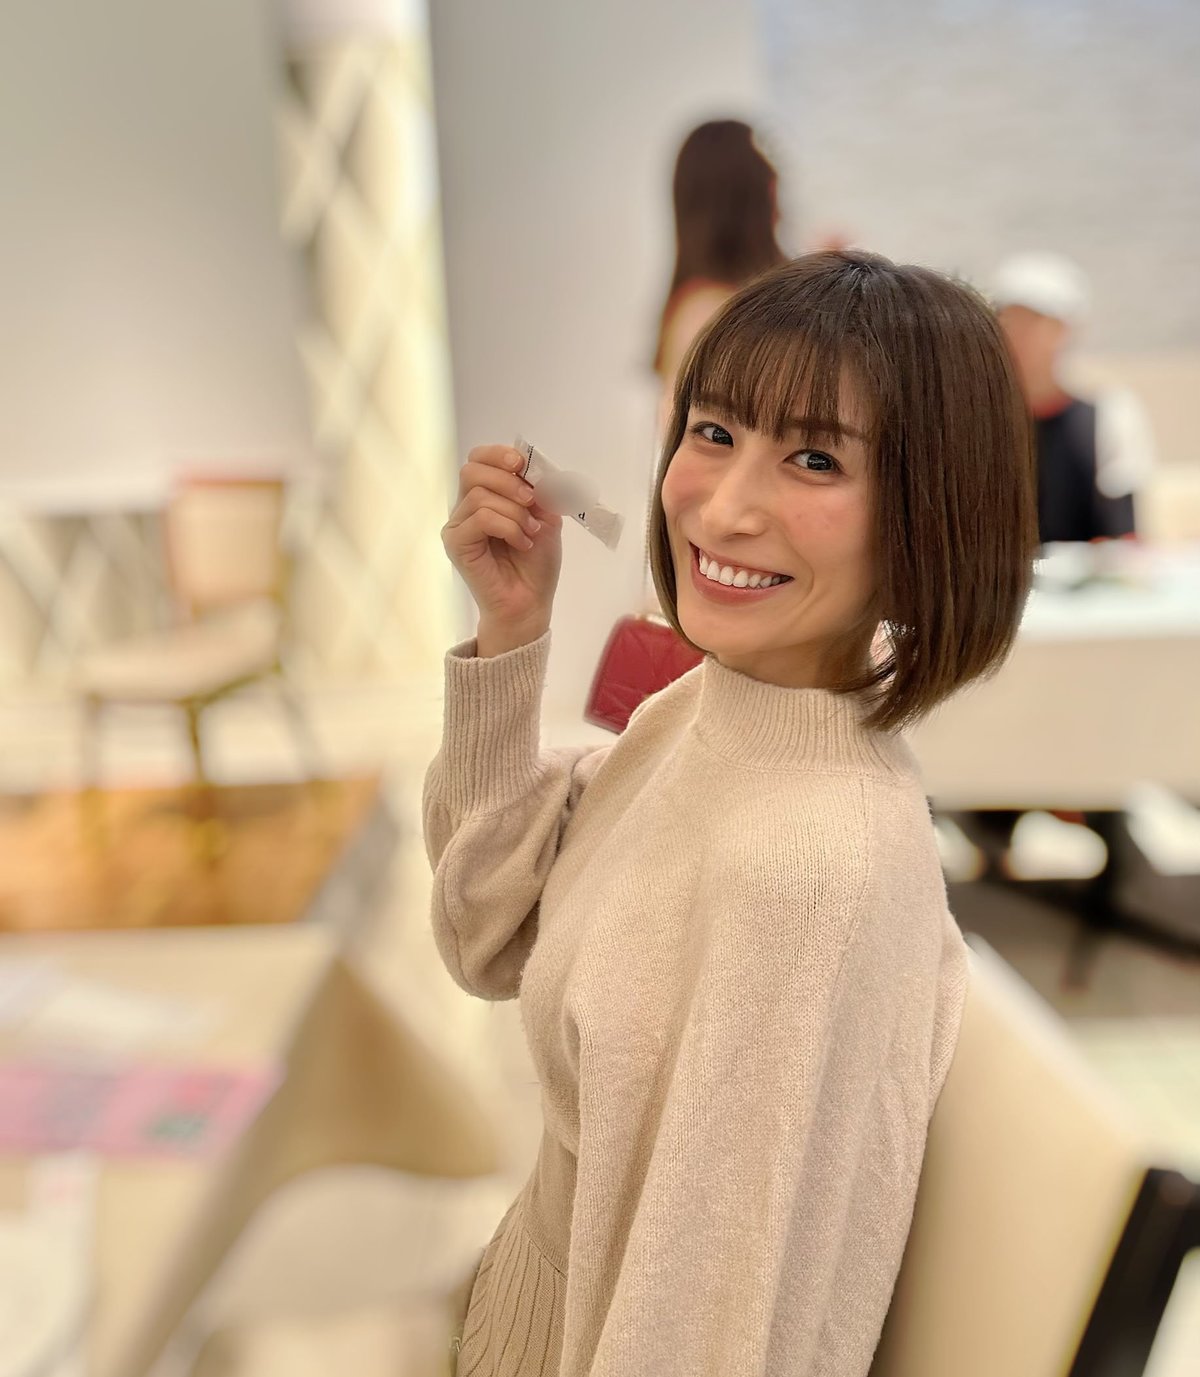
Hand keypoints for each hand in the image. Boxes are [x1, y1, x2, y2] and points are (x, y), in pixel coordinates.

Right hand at [442, 444, 563, 652]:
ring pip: (480, 495)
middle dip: (508, 480)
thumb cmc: (536, 563)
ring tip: (531, 532)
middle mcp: (465, 507)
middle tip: (532, 502)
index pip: (478, 459)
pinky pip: (480, 518)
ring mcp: (457, 525)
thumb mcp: (547, 517)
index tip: (522, 464)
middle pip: (472, 470)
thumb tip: (536, 467)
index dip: (498, 454)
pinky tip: (521, 543)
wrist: (531, 602)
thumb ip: (540, 489)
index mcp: (485, 495)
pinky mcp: (455, 543)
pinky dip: (508, 527)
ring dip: (515, 512)